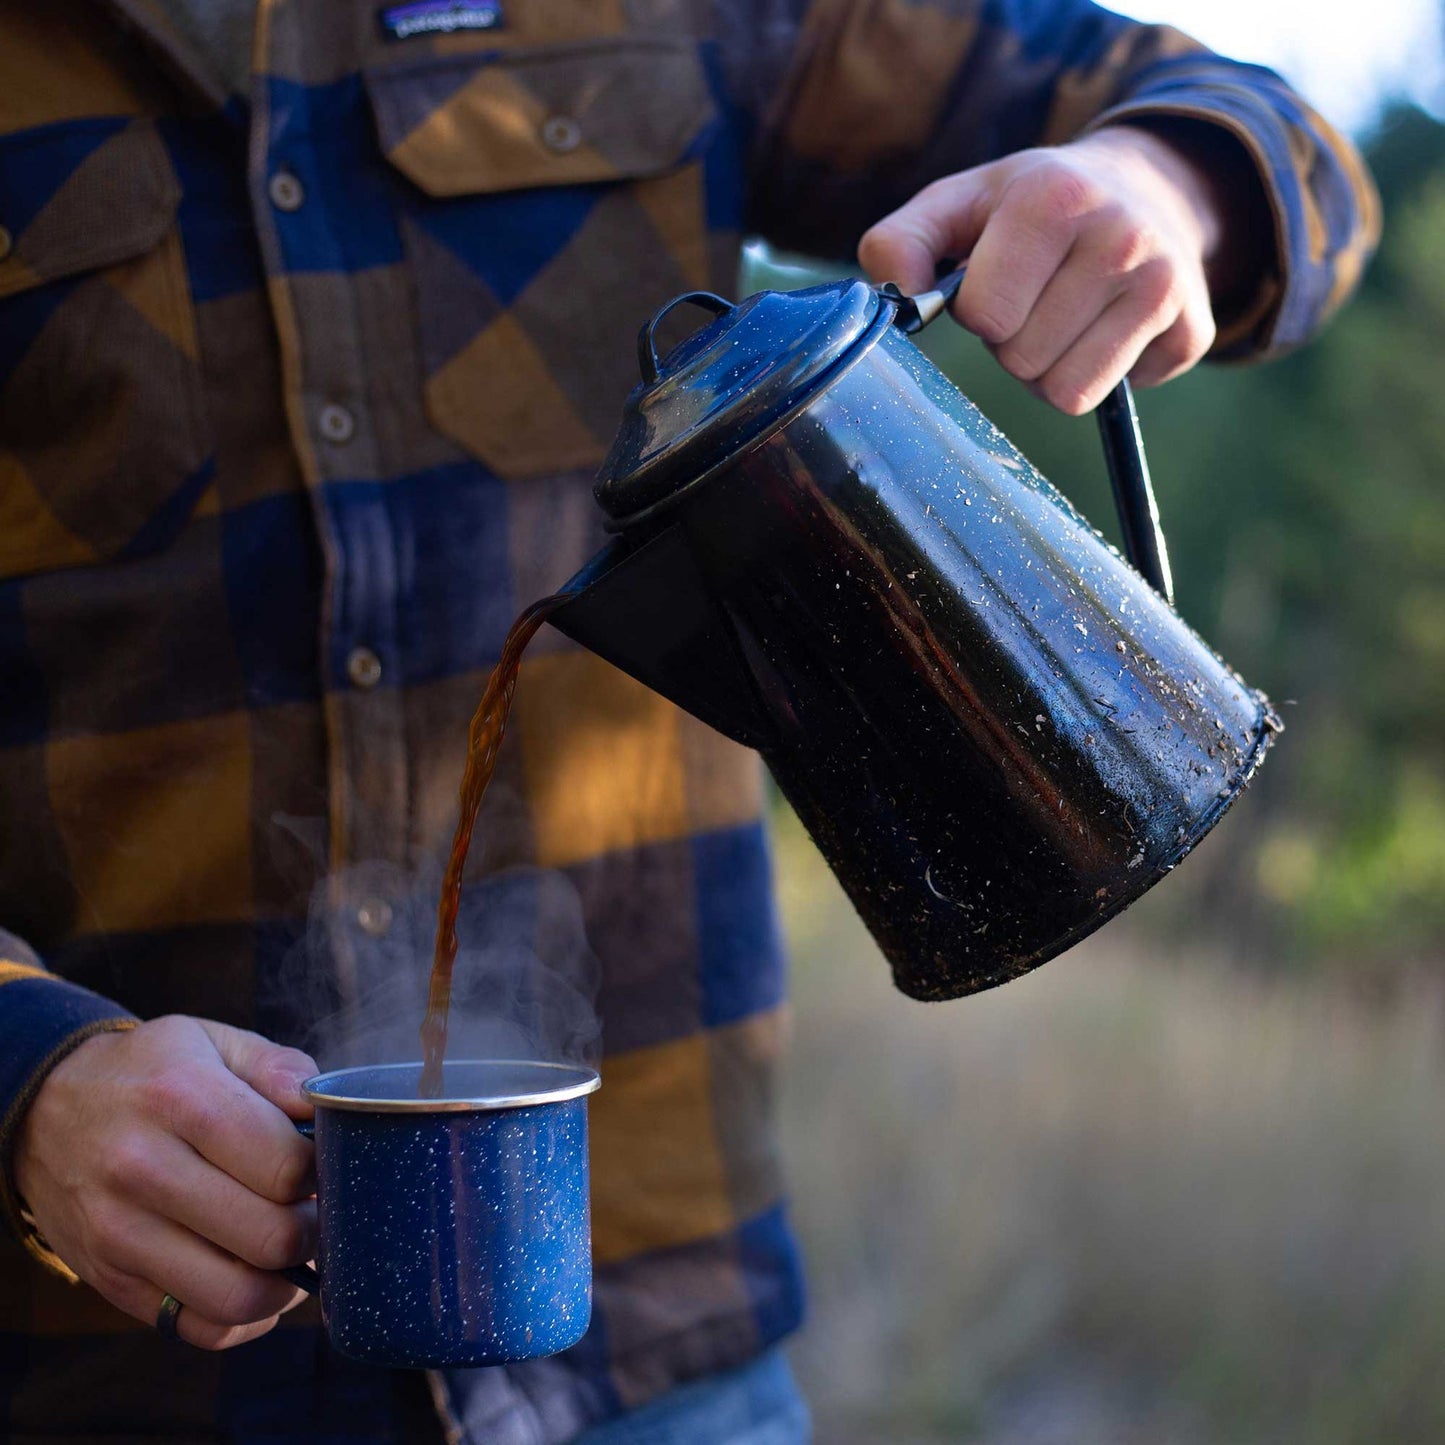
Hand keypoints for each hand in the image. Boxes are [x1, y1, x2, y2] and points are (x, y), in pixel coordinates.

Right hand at [14, 1015, 317, 1349]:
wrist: (46, 1113)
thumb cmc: (153, 1072)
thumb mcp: (211, 1040)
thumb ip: (278, 1066)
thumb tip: (325, 1109)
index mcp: (182, 1097)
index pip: (286, 1166)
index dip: (325, 1172)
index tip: (324, 1165)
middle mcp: (144, 1169)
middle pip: (271, 1237)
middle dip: (315, 1228)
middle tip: (315, 1208)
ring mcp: (120, 1233)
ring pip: (238, 1296)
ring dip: (287, 1281)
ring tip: (293, 1248)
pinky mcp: (110, 1281)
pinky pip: (200, 1328)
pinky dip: (244, 1318)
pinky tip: (255, 1277)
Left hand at [859, 126, 1226, 414]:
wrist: (1149, 186)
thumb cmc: (1031, 205)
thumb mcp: (957, 202)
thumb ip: (899, 245)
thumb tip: (899, 303)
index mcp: (1054, 198)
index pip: (987, 315)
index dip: (978, 308)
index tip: (996, 278)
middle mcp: (1122, 238)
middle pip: (1022, 360)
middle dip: (1013, 340)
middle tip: (1035, 295)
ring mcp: (1164, 287)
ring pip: (1064, 392)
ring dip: (1047, 367)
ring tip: (1063, 313)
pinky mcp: (1191, 333)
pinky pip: (1108, 396)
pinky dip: (1096, 373)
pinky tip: (1105, 324)